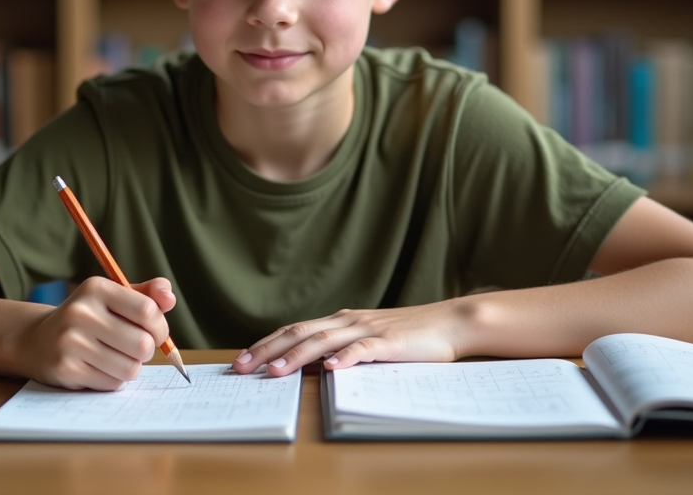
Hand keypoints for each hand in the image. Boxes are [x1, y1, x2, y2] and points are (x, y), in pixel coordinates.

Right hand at [18, 276, 175, 390]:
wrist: (37, 340)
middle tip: (136, 348)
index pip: (148, 310)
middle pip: (143, 344)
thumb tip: (169, 296)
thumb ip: (145, 295)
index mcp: (96, 288)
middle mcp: (81, 312)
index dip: (161, 327)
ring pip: (130, 368)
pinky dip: (114, 379)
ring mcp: (71, 342)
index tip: (156, 333)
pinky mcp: (66, 369)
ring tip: (117, 357)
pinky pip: (112, 383)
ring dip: (131, 367)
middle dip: (147, 351)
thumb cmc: (88, 318)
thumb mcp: (112, 298)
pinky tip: (99, 368)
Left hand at [231, 300, 470, 376]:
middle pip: (299, 333)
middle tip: (241, 367)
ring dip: (296, 356)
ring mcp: (368, 329)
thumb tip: (313, 366)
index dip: (265, 344)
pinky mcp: (389, 341)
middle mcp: (348, 321)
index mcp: (340, 321)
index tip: (241, 360)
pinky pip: (363, 349)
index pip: (294, 330)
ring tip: (275, 371)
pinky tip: (331, 368)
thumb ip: (342, 348)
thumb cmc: (410, 335)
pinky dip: (345, 358)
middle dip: (267, 350)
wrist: (450, 322)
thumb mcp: (368, 340)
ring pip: (324, 340)